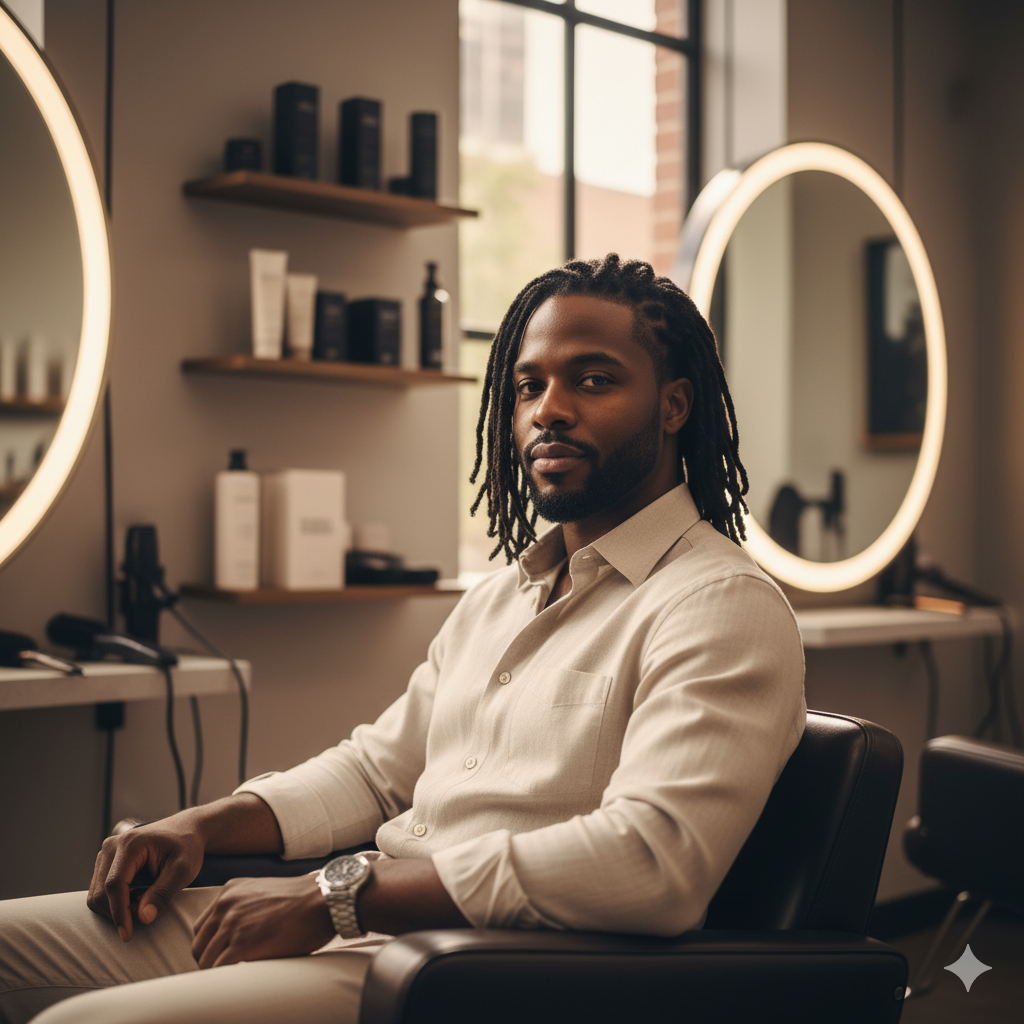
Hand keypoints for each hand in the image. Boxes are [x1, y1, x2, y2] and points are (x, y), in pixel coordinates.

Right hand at [87, 815, 205, 941]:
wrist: (186, 831)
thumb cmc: (187, 847)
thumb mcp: (183, 870)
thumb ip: (163, 893)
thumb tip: (143, 918)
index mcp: (130, 843)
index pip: (114, 885)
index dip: (119, 913)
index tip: (128, 935)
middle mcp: (112, 846)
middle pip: (101, 892)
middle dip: (119, 912)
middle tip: (146, 914)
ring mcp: (106, 853)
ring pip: (97, 895)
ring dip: (116, 908)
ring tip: (144, 902)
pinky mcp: (105, 862)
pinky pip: (100, 891)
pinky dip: (115, 902)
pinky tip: (137, 897)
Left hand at [190, 875, 334, 967]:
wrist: (321, 900)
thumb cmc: (302, 900)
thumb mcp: (264, 893)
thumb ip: (244, 908)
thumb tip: (235, 935)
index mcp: (230, 891)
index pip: (202, 925)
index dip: (210, 943)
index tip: (221, 954)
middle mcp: (225, 904)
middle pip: (198, 943)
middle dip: (209, 959)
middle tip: (225, 969)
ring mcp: (231, 924)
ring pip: (205, 959)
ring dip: (215, 971)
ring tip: (233, 976)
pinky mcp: (240, 944)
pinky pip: (218, 969)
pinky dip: (225, 977)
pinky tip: (239, 977)